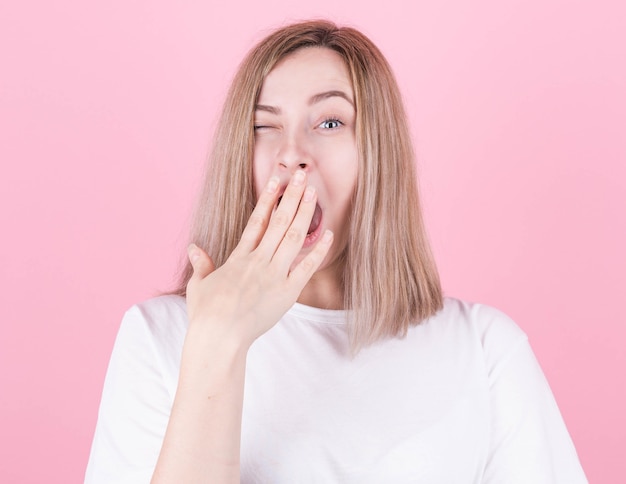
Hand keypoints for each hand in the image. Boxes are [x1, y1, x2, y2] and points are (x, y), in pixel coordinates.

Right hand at [185, 170, 332, 347]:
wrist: (218, 336)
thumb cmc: (206, 314)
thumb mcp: (199, 286)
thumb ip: (201, 265)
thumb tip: (194, 249)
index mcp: (239, 257)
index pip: (257, 221)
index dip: (268, 199)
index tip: (277, 181)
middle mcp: (258, 260)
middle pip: (278, 221)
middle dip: (292, 196)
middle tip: (303, 175)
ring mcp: (273, 275)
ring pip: (292, 237)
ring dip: (304, 213)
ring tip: (314, 192)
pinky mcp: (287, 292)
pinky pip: (306, 268)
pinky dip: (318, 251)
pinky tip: (328, 233)